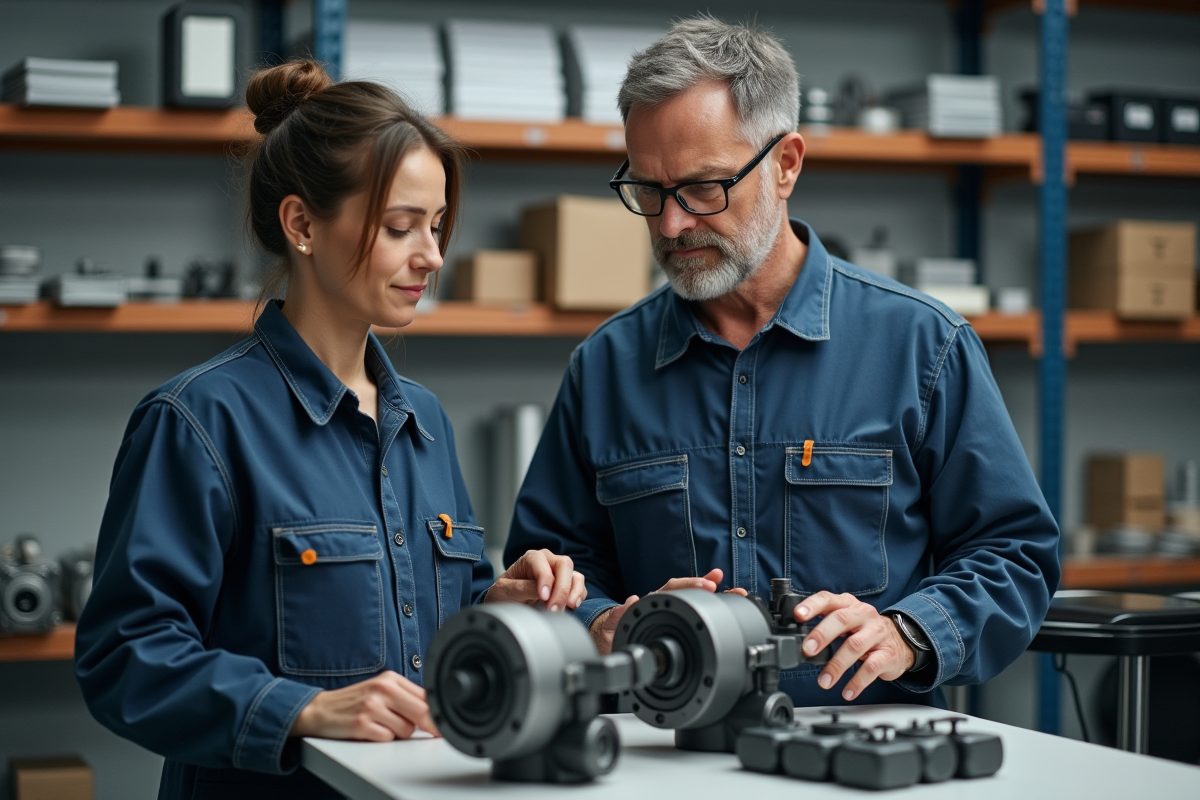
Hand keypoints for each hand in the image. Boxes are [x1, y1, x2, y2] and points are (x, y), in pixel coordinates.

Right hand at [290, 671, 437, 740]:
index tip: (441, 723)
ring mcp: (371, 706)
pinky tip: (372, 731)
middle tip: (426, 731)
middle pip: (421, 712)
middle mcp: (382, 689)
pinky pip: (388, 739)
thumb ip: (405, 697)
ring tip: (382, 725)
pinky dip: (383, 739)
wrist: (320, 709)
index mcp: (390, 678)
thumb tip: (434, 712)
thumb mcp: (381, 690)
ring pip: (406, 730)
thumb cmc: (355, 701)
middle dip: (426, 726)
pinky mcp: (361, 724)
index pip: (425, 696)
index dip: (436, 713)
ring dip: (398, 733)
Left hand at [485, 549, 585, 611]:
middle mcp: (548, 561)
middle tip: (554, 608)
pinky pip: (580, 587)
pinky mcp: (568, 585)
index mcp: (532, 558)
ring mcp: (560, 573)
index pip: (543, 564)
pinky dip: (579, 596)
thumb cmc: (505, 593)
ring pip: (576, 575)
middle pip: (564, 565)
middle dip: (562, 588)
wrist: (508, 602)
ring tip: (567, 607)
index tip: (544, 597)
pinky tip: (572, 606)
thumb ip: (523, 588)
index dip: (545, 580)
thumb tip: (545, 592)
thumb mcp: (506, 591)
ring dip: (573, 593)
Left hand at [588, 569, 745, 653]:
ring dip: (715, 595)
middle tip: (724, 583)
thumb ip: (622, 614)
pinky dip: (713, 608)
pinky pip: (696, 611)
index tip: (706, 586)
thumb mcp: (614, 626)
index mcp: (651, 603)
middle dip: (707, 584)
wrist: (611, 643)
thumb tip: (632, 600)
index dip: (690, 586)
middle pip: (687, 589)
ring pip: (695, 600)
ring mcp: (670, 611)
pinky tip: (731, 606)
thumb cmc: (614, 634)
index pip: (672, 589)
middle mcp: (663, 603)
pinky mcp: (675, 620)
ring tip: (737, 592)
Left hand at [794, 592, 914, 700]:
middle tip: (807, 650)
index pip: (828, 599)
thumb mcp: (847, 620)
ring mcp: (877, 633)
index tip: (798, 615)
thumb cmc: (864, 630)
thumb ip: (824, 624)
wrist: (902, 640)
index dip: (812, 605)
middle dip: (822, 634)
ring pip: (855, 645)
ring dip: (837, 665)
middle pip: (841, 619)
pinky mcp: (888, 654)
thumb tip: (797, 638)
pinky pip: (871, 668)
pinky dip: (857, 682)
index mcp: (848, 604)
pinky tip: (847, 692)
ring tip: (824, 681)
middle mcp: (863, 615)